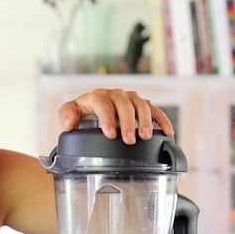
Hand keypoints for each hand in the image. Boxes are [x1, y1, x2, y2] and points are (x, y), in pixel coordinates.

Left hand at [59, 88, 174, 143]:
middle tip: (129, 139)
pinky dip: (163, 120)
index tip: (111, 134)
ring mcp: (131, 99)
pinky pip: (155, 110)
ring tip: (146, 136)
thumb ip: (67, 114)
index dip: (108, 118)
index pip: (103, 103)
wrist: (95, 107)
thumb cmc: (84, 111)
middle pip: (125, 105)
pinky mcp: (142, 105)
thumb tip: (69, 124)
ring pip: (142, 105)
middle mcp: (116, 95)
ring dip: (146, 120)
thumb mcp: (71, 111)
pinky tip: (168, 132)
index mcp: (98, 96)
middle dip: (129, 122)